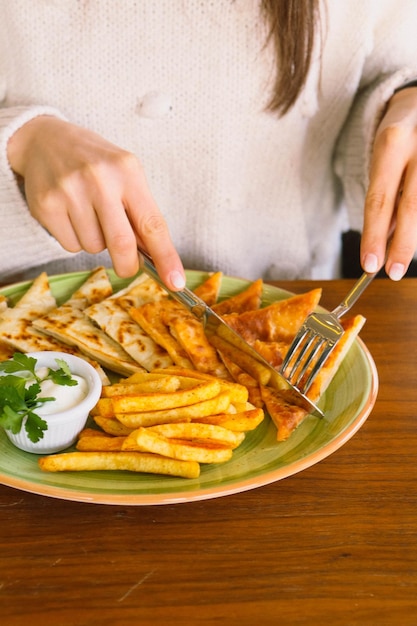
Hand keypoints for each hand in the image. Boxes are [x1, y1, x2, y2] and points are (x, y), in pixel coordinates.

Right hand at [6, 116, 185, 289]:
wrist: (45, 140)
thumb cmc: (95, 164)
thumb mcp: (125, 176)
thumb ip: (140, 213)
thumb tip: (155, 257)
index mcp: (127, 170)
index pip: (152, 224)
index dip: (166, 257)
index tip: (175, 282)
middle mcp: (99, 179)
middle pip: (122, 244)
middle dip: (128, 266)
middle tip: (128, 267)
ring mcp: (70, 191)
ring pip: (94, 247)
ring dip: (97, 243)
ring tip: (89, 215)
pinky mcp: (46, 205)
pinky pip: (70, 246)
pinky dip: (75, 240)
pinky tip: (71, 215)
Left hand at [361, 87, 416, 279]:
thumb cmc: (398, 139)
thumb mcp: (382, 159)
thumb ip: (385, 197)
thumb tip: (386, 243)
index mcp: (392, 143)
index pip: (379, 199)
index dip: (374, 236)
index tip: (369, 265)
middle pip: (412, 208)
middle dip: (402, 246)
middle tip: (392, 272)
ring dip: (414, 233)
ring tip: (403, 248)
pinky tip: (412, 229)